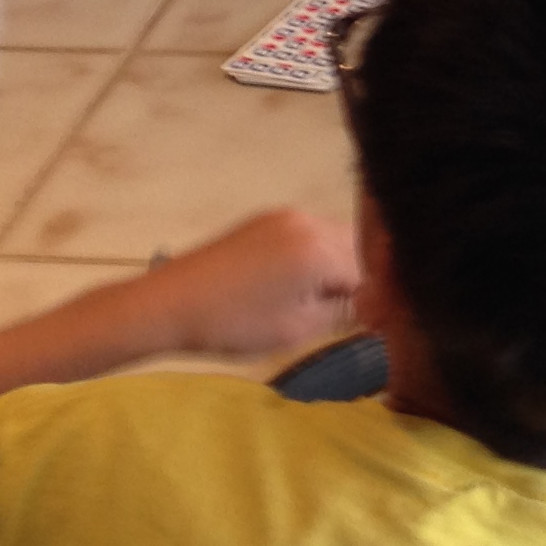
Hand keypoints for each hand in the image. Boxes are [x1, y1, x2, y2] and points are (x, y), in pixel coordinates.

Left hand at [134, 209, 359, 356]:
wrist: (170, 303)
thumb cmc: (235, 323)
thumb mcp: (298, 329)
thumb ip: (344, 312)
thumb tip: (374, 305)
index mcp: (319, 248)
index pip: (372, 273)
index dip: (374, 301)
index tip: (368, 325)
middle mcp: (308, 221)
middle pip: (358, 247)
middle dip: (359, 278)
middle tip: (346, 315)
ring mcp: (284, 216)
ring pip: (333, 239)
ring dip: (336, 267)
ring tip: (317, 303)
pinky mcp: (265, 220)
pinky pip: (308, 235)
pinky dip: (313, 258)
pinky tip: (295, 286)